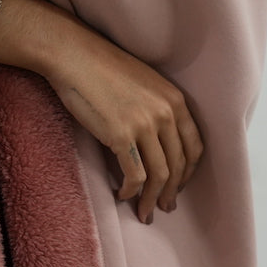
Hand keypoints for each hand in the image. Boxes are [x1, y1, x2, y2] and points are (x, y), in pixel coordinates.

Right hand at [0, 0, 203, 222]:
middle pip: (178, 165)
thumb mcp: (143, 83)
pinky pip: (134, 175)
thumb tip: (155, 144)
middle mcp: (165, 113)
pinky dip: (130, 191)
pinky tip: (122, 195)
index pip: (194, 147)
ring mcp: (144, 125)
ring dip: (152, 199)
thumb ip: (156, 109)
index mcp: (174, 100)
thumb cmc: (101, 67)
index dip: (188, 172)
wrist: (73, 54)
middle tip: (164, 207)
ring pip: (158, 175)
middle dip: (171, 191)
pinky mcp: (121, 135)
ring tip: (145, 212)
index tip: (178, 185)